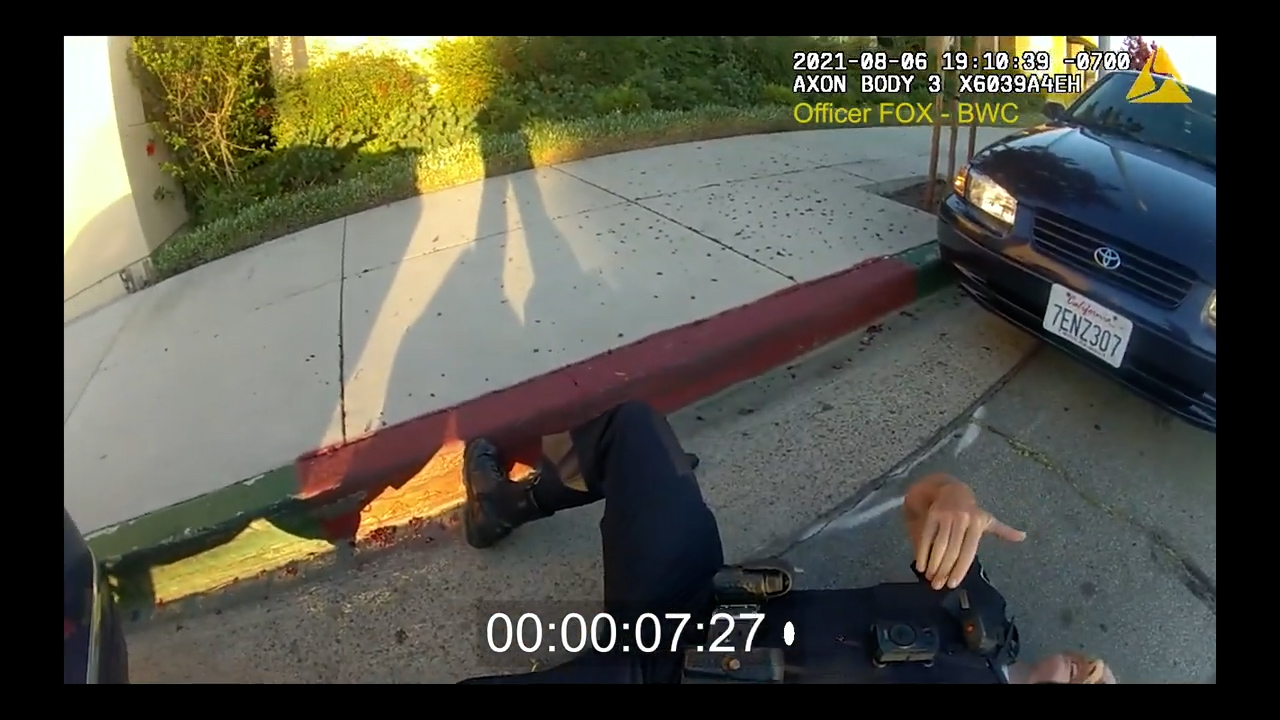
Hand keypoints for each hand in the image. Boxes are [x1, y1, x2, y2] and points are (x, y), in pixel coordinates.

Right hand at [903, 474, 1026, 588]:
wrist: (951, 488)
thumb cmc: (971, 510)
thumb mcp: (987, 518)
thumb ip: (1002, 531)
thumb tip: (1023, 536)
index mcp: (977, 523)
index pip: (968, 551)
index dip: (959, 569)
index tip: (952, 584)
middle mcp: (962, 519)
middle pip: (952, 551)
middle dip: (944, 570)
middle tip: (938, 586)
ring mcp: (946, 516)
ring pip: (939, 545)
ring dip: (933, 564)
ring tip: (930, 579)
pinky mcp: (933, 514)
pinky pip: (927, 536)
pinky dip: (923, 552)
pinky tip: (920, 565)